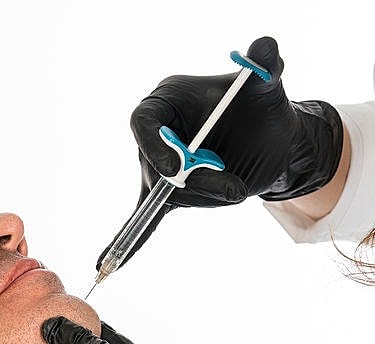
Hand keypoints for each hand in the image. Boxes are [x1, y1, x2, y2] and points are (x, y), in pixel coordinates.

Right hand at [102, 36, 343, 270]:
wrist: (270, 138)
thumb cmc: (260, 108)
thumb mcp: (265, 88)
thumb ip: (265, 67)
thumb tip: (267, 49)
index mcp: (166, 101)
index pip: (144, 122)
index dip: (155, 146)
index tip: (178, 166)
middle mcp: (156, 134)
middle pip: (157, 165)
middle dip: (196, 181)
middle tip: (231, 187)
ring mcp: (159, 167)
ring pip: (171, 195)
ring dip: (209, 195)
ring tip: (237, 185)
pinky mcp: (171, 194)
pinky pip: (145, 218)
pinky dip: (129, 240)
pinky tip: (105, 264)